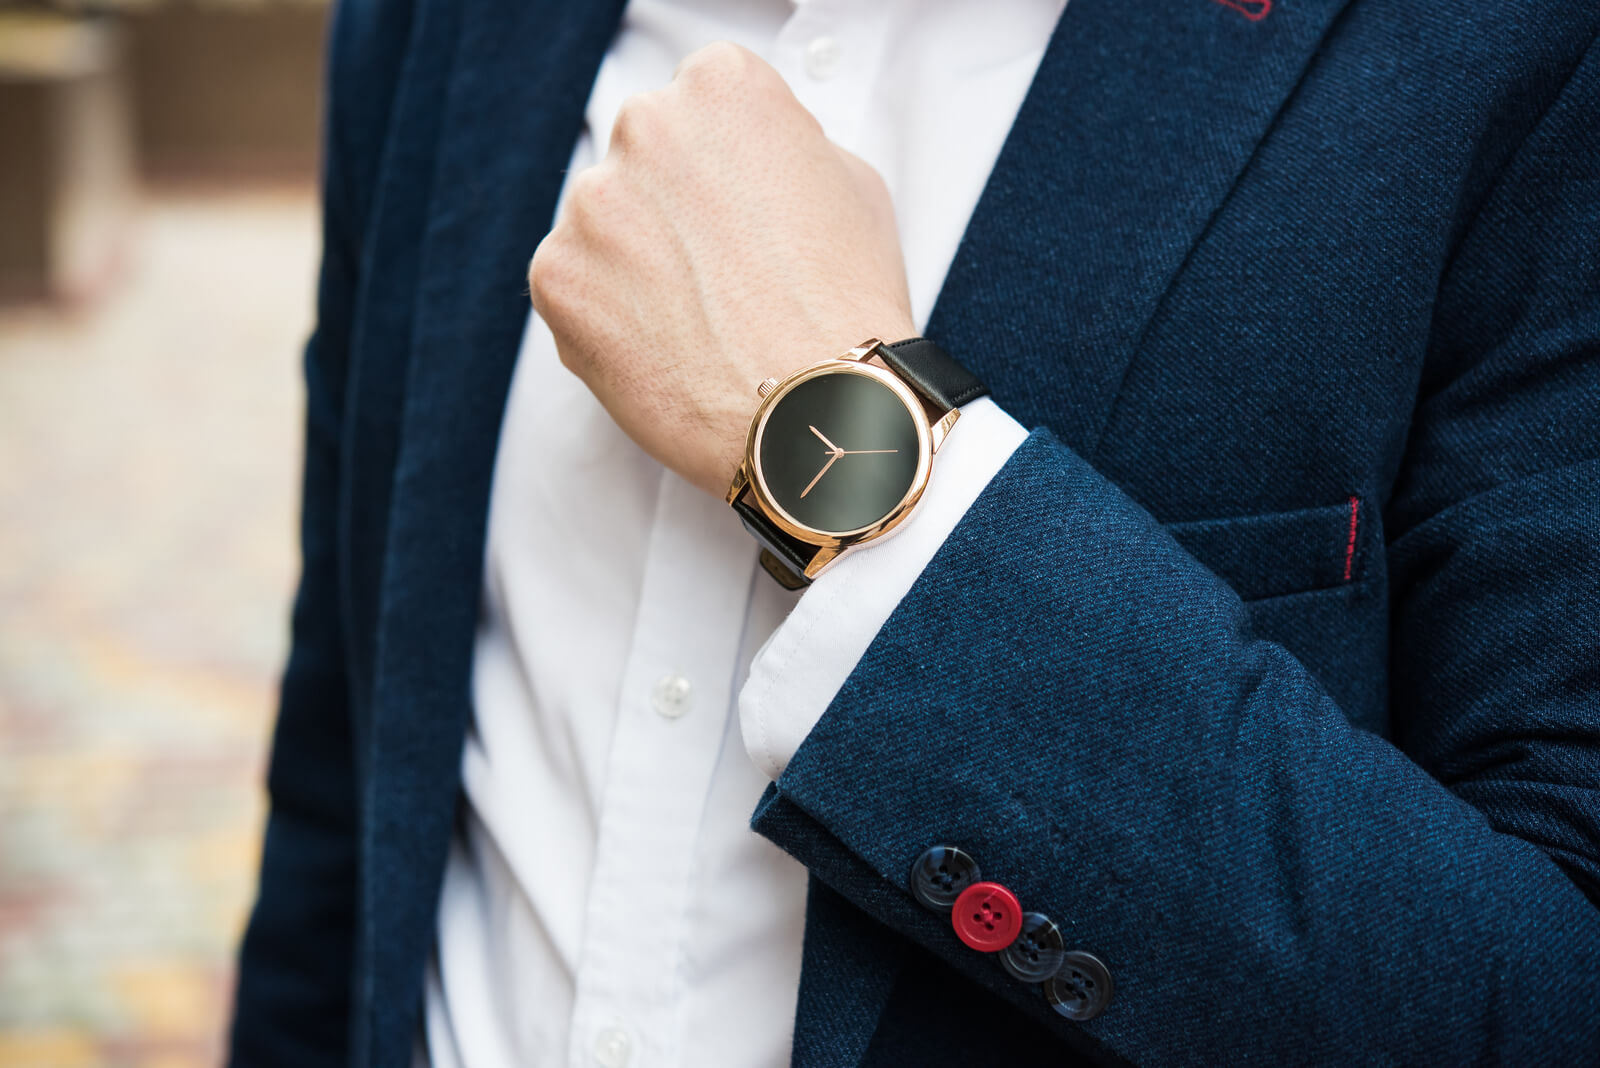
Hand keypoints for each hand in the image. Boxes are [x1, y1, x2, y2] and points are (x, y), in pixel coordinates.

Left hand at [528, 42, 916, 496]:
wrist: (817, 416)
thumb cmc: (847, 307)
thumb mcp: (854, 186)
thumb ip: (785, 148)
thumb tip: (749, 164)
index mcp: (722, 86)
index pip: (701, 105)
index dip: (728, 171)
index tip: (747, 218)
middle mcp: (647, 127)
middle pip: (644, 158)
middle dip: (673, 209)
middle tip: (723, 276)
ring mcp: (593, 203)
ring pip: (603, 225)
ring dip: (636, 264)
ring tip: (699, 323)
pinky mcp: (556, 276)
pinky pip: (573, 288)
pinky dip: (606, 320)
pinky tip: (665, 351)